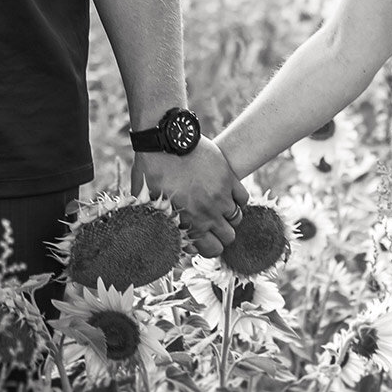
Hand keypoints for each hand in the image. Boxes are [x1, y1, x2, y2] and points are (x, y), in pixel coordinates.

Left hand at [140, 141, 246, 259]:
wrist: (163, 140)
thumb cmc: (151, 169)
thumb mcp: (147, 201)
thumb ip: (158, 221)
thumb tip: (158, 232)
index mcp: (189, 224)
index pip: (212, 251)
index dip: (208, 245)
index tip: (202, 236)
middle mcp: (209, 214)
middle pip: (229, 237)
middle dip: (221, 233)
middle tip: (212, 222)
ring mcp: (221, 196)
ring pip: (237, 218)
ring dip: (229, 215)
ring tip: (218, 206)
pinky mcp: (228, 177)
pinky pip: (243, 198)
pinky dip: (237, 198)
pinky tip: (227, 193)